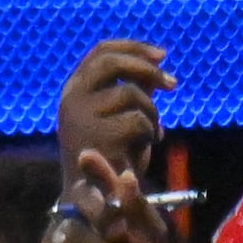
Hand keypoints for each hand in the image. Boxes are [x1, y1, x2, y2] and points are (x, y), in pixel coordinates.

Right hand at [49, 148, 174, 242]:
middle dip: (97, 212)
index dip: (92, 166)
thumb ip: (137, 205)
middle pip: (78, 196)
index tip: (85, 156)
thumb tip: (125, 175)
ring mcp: (79, 232)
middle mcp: (94, 212)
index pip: (101, 177)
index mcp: (117, 200)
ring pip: (72, 228)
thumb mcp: (151, 232)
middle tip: (116, 229)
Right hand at [54, 39, 173, 183]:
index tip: (162, 55)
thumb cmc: (109, 151)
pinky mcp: (98, 135)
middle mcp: (71, 99)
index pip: (101, 52)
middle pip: (112, 62)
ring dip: (150, 112)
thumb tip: (155, 60)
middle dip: (146, 68)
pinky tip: (144, 146)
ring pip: (130, 93)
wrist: (95, 195)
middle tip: (172, 84)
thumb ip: (129, 84)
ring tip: (150, 132)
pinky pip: (138, 120)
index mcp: (73, 89)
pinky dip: (149, 132)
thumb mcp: (114, 111)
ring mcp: (81, 117)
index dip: (134, 48)